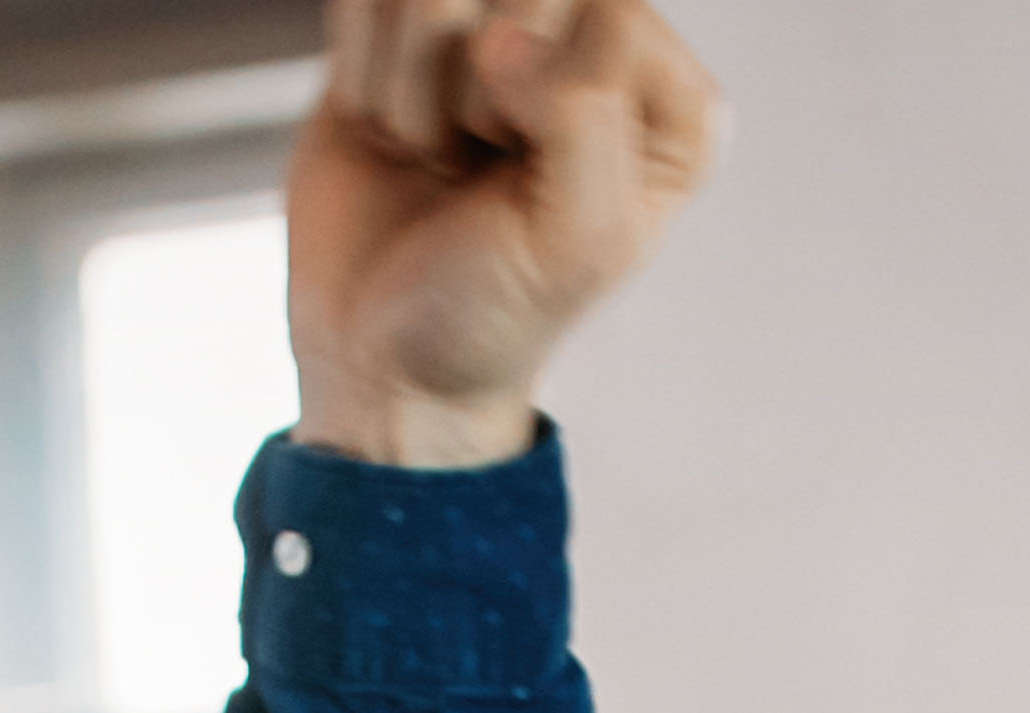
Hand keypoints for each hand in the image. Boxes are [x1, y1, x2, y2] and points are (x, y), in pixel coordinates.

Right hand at [288, 0, 720, 471]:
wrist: (380, 361)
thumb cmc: (489, 314)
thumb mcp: (576, 243)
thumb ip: (583, 118)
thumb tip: (500, 38)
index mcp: (665, 102)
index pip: (612, 11)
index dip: (546, 93)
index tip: (522, 172)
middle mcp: (590, 45)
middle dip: (474, 90)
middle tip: (476, 165)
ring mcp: (496, 26)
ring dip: (412, 90)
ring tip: (436, 156)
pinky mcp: (409, 29)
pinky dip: (363, 74)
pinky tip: (392, 133)